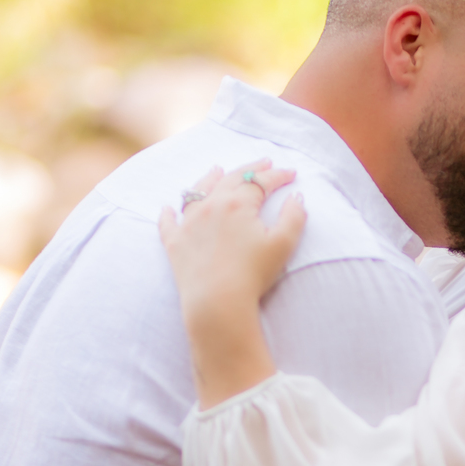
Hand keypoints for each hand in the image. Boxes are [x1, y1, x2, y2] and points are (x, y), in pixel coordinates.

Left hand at [159, 158, 306, 406]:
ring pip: (197, 191)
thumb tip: (296, 198)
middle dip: (250, 169)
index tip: (291, 174)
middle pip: (231, 178)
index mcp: (239, 203)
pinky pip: (168, 222)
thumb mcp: (283, 245)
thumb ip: (293, 217)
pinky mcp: (175, 243)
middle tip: (263, 163)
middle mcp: (211, 206)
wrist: (217, 302)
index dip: (278, 176)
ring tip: (216, 170)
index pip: (261, 181)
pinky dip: (168, 213)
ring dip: (209, 178)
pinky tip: (167, 208)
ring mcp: (189, 223)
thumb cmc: (252, 275)